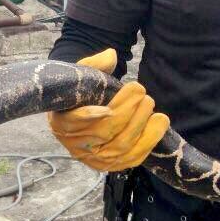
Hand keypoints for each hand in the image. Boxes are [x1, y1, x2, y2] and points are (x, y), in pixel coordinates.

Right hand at [48, 48, 169, 171]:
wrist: (79, 114)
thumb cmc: (81, 93)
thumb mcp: (81, 75)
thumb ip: (94, 64)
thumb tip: (111, 55)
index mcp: (61, 121)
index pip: (73, 121)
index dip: (89, 117)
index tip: (108, 107)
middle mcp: (74, 144)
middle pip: (104, 133)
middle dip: (127, 113)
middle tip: (142, 94)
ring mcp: (92, 158)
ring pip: (120, 148)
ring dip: (141, 127)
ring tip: (154, 108)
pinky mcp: (109, 165)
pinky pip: (130, 159)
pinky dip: (147, 143)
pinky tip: (159, 126)